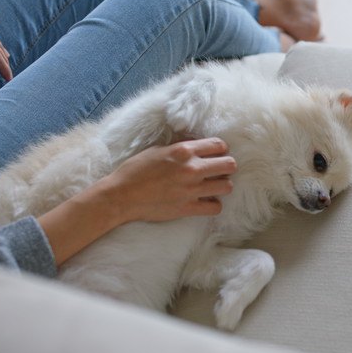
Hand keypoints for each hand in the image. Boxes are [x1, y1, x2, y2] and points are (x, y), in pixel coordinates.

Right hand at [36, 138, 236, 264]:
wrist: (121, 196)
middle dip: (227, 166)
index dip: (221, 149)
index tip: (217, 154)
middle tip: (219, 170)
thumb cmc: (135, 170)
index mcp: (183, 151)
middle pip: (230, 165)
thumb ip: (179, 147)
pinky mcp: (188, 208)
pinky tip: (206, 201)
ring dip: (222, 185)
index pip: (219, 145)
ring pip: (227, 186)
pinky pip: (216, 207)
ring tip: (213, 186)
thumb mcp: (157, 150)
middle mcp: (191, 169)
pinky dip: (214, 204)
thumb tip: (195, 144)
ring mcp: (191, 190)